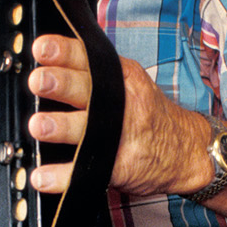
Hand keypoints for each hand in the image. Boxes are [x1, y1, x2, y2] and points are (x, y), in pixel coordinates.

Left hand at [27, 34, 206, 196]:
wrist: (187, 150)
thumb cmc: (149, 114)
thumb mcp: (131, 83)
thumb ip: (96, 72)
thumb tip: (48, 60)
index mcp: (121, 79)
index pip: (90, 59)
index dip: (64, 53)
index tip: (41, 49)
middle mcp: (122, 104)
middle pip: (89, 90)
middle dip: (62, 84)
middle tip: (39, 81)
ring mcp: (122, 136)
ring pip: (87, 130)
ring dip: (60, 127)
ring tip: (38, 126)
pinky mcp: (121, 167)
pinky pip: (88, 172)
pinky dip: (63, 176)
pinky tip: (43, 176)